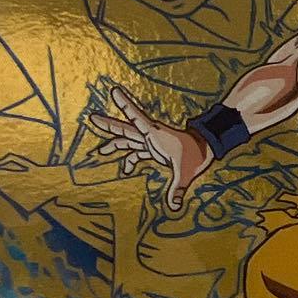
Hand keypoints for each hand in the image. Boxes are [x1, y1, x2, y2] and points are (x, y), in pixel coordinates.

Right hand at [89, 86, 211, 210]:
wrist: (206, 147)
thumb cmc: (196, 155)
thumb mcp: (186, 173)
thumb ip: (178, 189)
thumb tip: (175, 207)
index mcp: (154, 134)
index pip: (135, 117)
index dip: (125, 104)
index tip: (115, 91)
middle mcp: (150, 135)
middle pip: (124, 129)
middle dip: (108, 125)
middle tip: (92, 117)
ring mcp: (151, 141)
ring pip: (128, 140)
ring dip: (115, 144)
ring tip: (100, 151)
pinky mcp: (155, 148)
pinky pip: (137, 152)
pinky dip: (130, 159)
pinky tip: (125, 170)